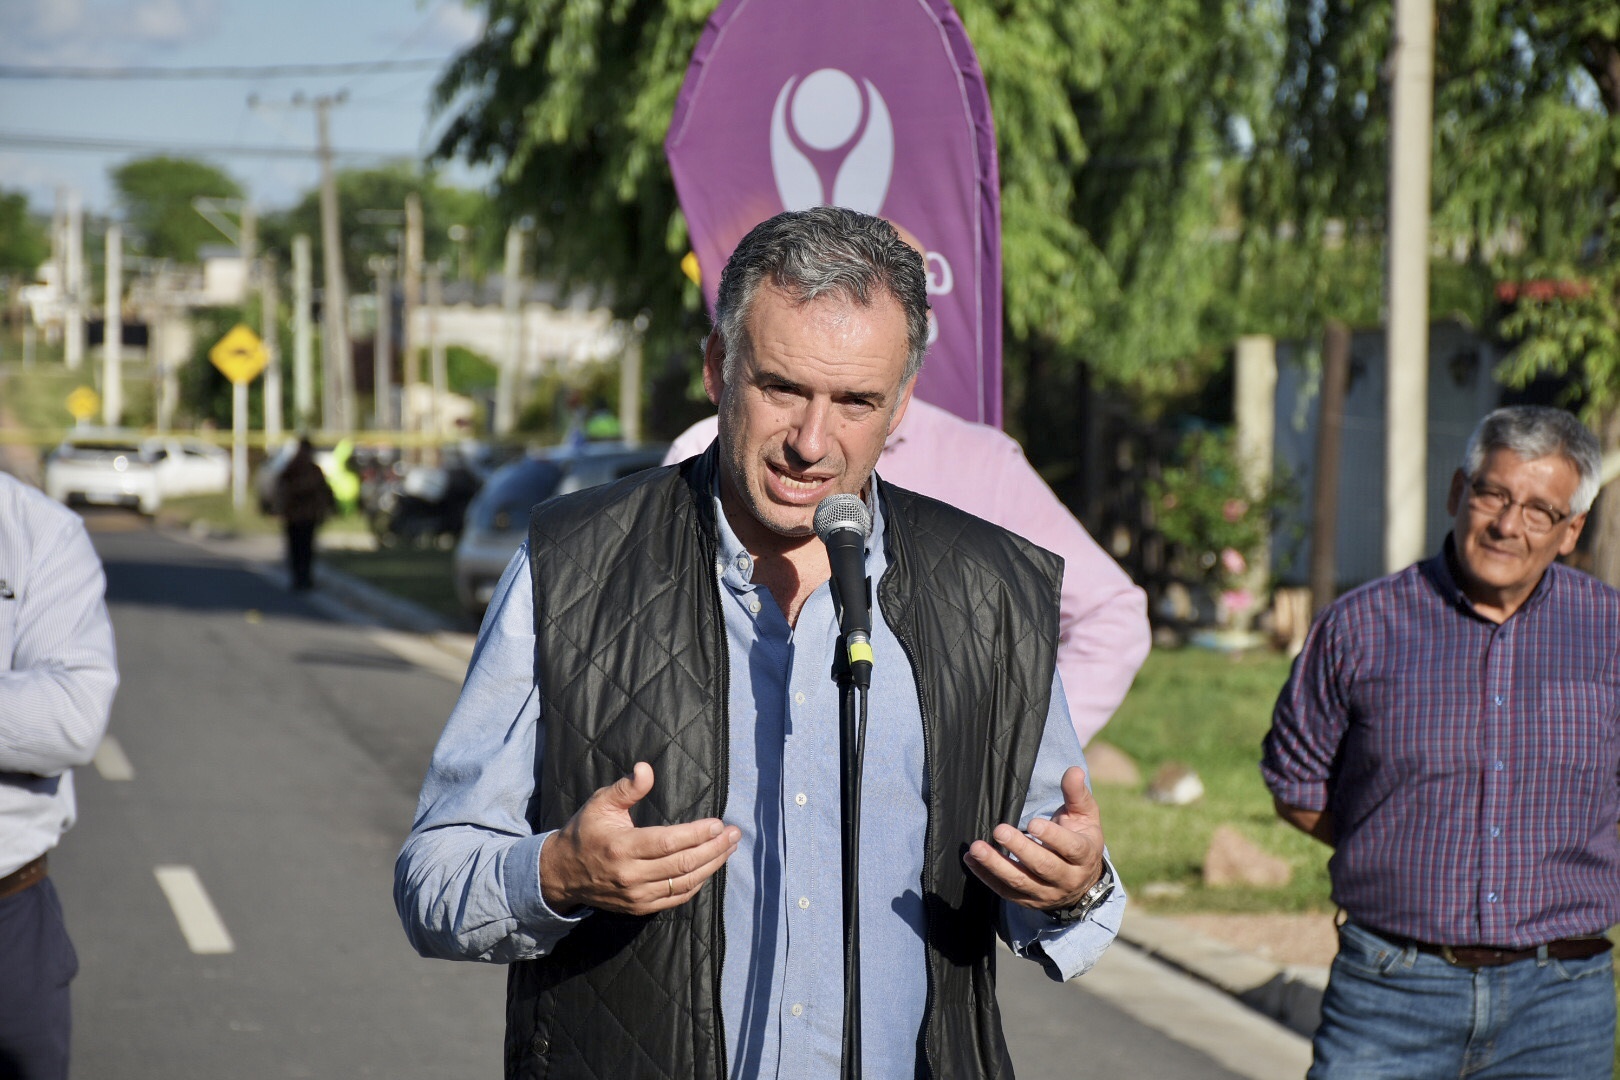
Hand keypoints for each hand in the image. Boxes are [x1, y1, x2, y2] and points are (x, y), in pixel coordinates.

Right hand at [539, 762, 740, 915]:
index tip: (718, 823)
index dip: (697, 834)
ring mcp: (637, 895)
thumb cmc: (586, 831)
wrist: (563, 873)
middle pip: (683, 863)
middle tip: (735, 834)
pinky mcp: (640, 907)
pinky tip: (710, 867)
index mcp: (622, 847)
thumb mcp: (600, 803)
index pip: (669, 842)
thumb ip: (626, 788)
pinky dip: (697, 883)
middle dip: (714, 848)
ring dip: (712, 865)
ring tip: (730, 848)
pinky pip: (676, 898)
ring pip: (684, 883)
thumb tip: (646, 769)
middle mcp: (631, 875)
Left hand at [963, 766, 1104, 911]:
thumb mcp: (1085, 816)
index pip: (1071, 848)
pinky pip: (1005, 891)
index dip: (1052, 836)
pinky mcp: (1027, 901)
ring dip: (996, 865)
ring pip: (1020, 881)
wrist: (1080, 882)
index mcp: (1084, 855)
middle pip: (1043, 866)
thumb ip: (1076, 794)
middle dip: (1020, 849)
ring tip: (976, 848)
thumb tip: (1074, 771)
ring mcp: (1046, 893)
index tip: (1033, 823)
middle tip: (999, 830)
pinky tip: (971, 860)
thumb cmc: (1079, 838)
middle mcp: (1067, 878)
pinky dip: (986, 876)